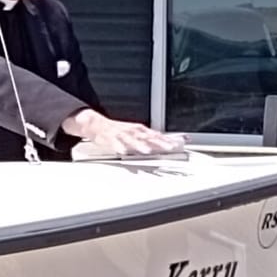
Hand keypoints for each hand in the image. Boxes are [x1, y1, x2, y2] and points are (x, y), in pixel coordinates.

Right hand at [63, 109, 185, 155]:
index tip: (179, 145)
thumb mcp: (136, 133)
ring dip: (140, 145)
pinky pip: (115, 144)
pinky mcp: (110, 138)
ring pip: (132, 140)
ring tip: (147, 151)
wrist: (97, 124)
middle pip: (148, 137)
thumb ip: (149, 139)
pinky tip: (122, 152)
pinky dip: (119, 147)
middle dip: (159, 143)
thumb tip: (165, 144)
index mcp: (140, 131)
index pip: (157, 135)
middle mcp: (133, 131)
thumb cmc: (118, 131)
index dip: (168, 140)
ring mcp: (122, 135)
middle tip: (170, 148)